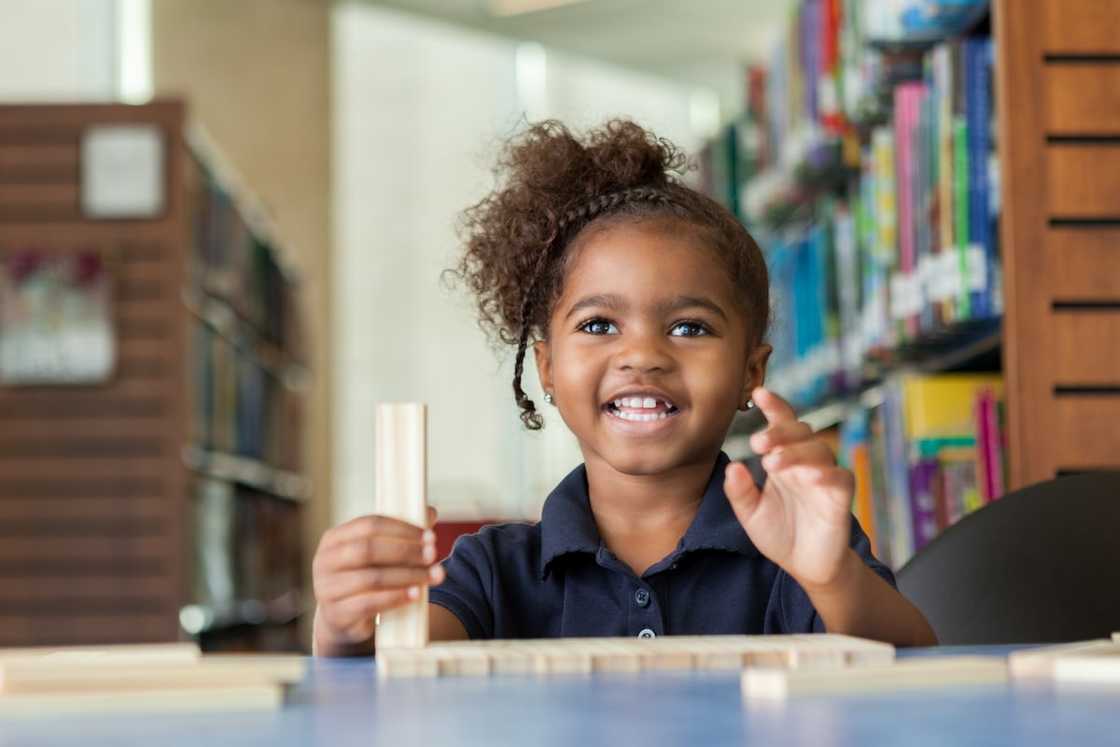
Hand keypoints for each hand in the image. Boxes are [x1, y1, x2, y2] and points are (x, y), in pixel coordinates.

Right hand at [312, 506, 443, 652]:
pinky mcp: (336, 614)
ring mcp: (327, 589)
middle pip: (369, 549)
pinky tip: (415, 594)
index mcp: (334, 539)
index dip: (402, 529)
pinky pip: (369, 604)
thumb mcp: (377, 555)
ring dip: (408, 575)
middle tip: (433, 555)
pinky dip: (396, 597)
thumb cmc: (363, 578)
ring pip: (372, 578)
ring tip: (433, 576)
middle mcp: (325, 561)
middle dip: (406, 551)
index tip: (429, 536)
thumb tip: (430, 512)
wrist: (341, 620)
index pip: (369, 525)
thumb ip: (400, 534)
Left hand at [724, 387, 854, 590]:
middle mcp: (805, 463)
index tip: (759, 393)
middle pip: (800, 432)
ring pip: (819, 450)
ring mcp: (825, 478)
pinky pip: (840, 478)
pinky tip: (809, 477)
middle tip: (758, 443)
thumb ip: (740, 492)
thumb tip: (733, 466)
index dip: (775, 407)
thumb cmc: (779, 534)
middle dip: (780, 432)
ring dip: (796, 452)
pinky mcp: (841, 498)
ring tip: (772, 463)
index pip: (782, 425)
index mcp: (783, 460)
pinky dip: (826, 475)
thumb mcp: (750, 515)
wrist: (805, 567)